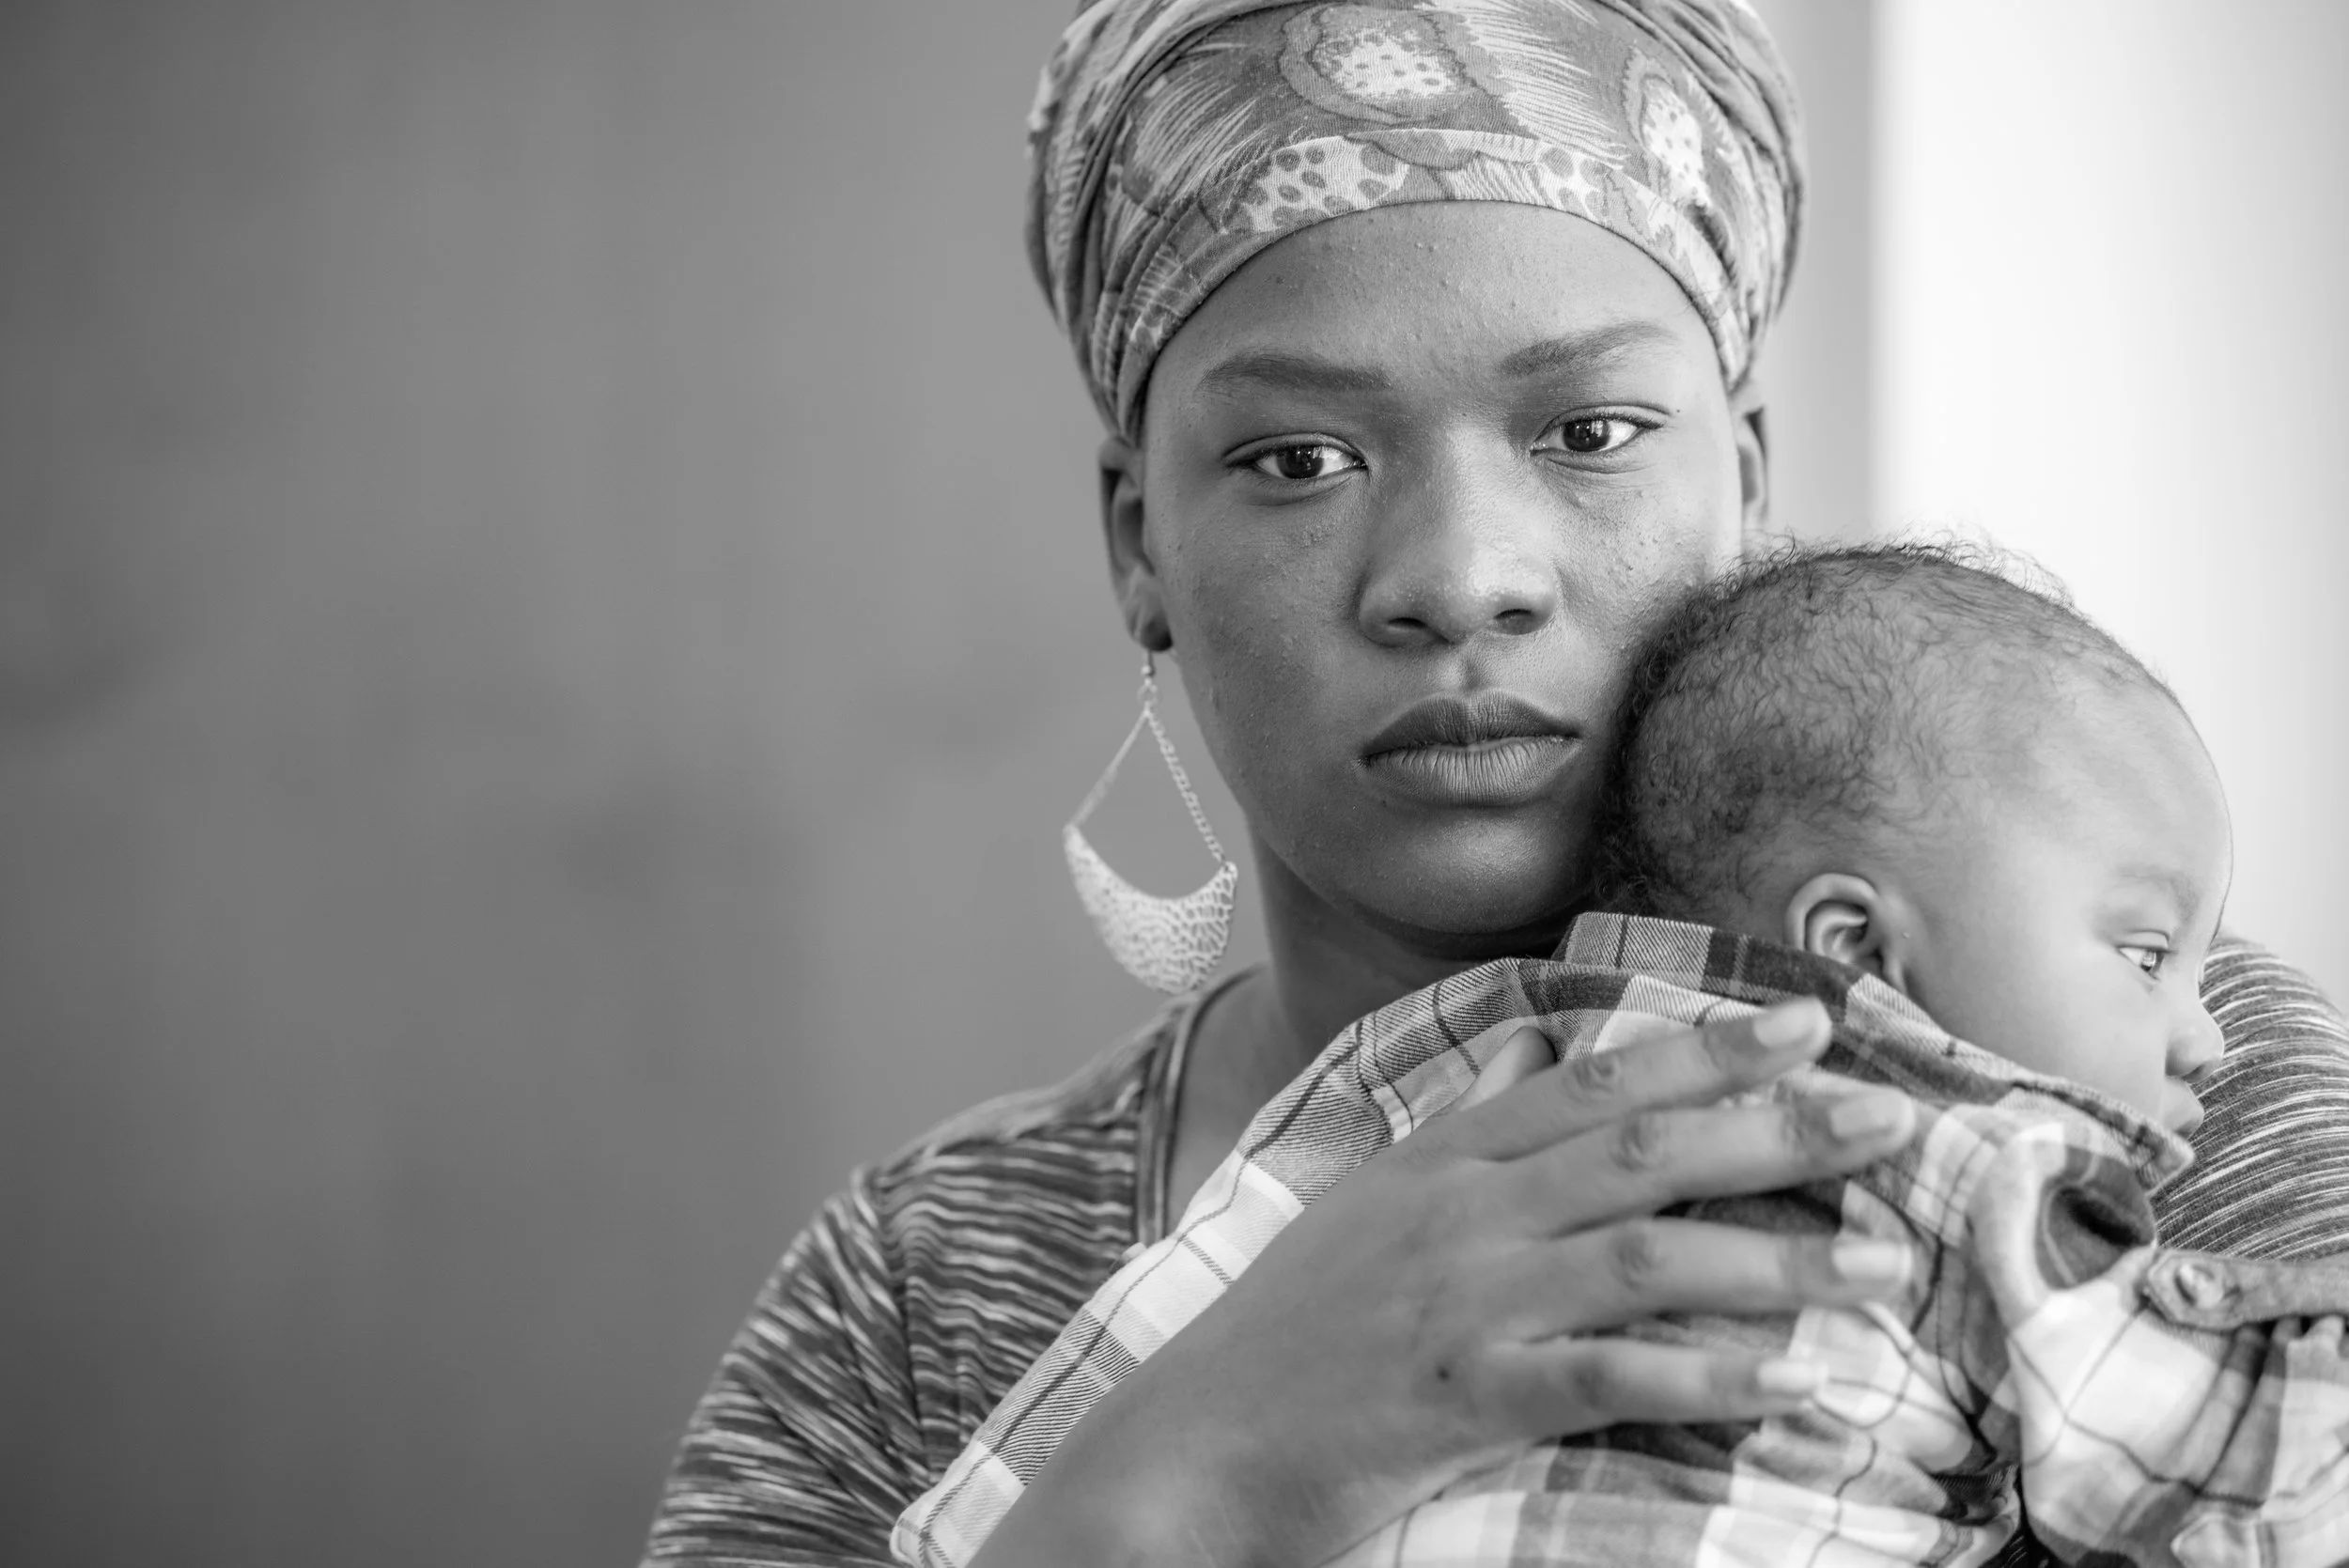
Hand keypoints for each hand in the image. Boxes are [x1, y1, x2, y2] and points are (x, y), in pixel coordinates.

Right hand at [968, 997, 1918, 1567]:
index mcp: (1439, 1159)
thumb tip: (1529, 1071)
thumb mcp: (1366, 1211)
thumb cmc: (1286, 1336)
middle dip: (1774, 1128)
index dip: (1706, 1047)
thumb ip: (1460, 1141)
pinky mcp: (1459, 1400)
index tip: (1808, 1020)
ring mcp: (1460, 1302)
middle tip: (1890, 1114)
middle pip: (1638, 1151)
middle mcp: (1458, 1213)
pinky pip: (1606, 1379)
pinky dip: (1708, 1377)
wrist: (1190, 1447)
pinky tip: (1793, 1381)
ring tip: (1880, 1262)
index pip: (1592, 1080)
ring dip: (1773, 1259)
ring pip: (1643, 1258)